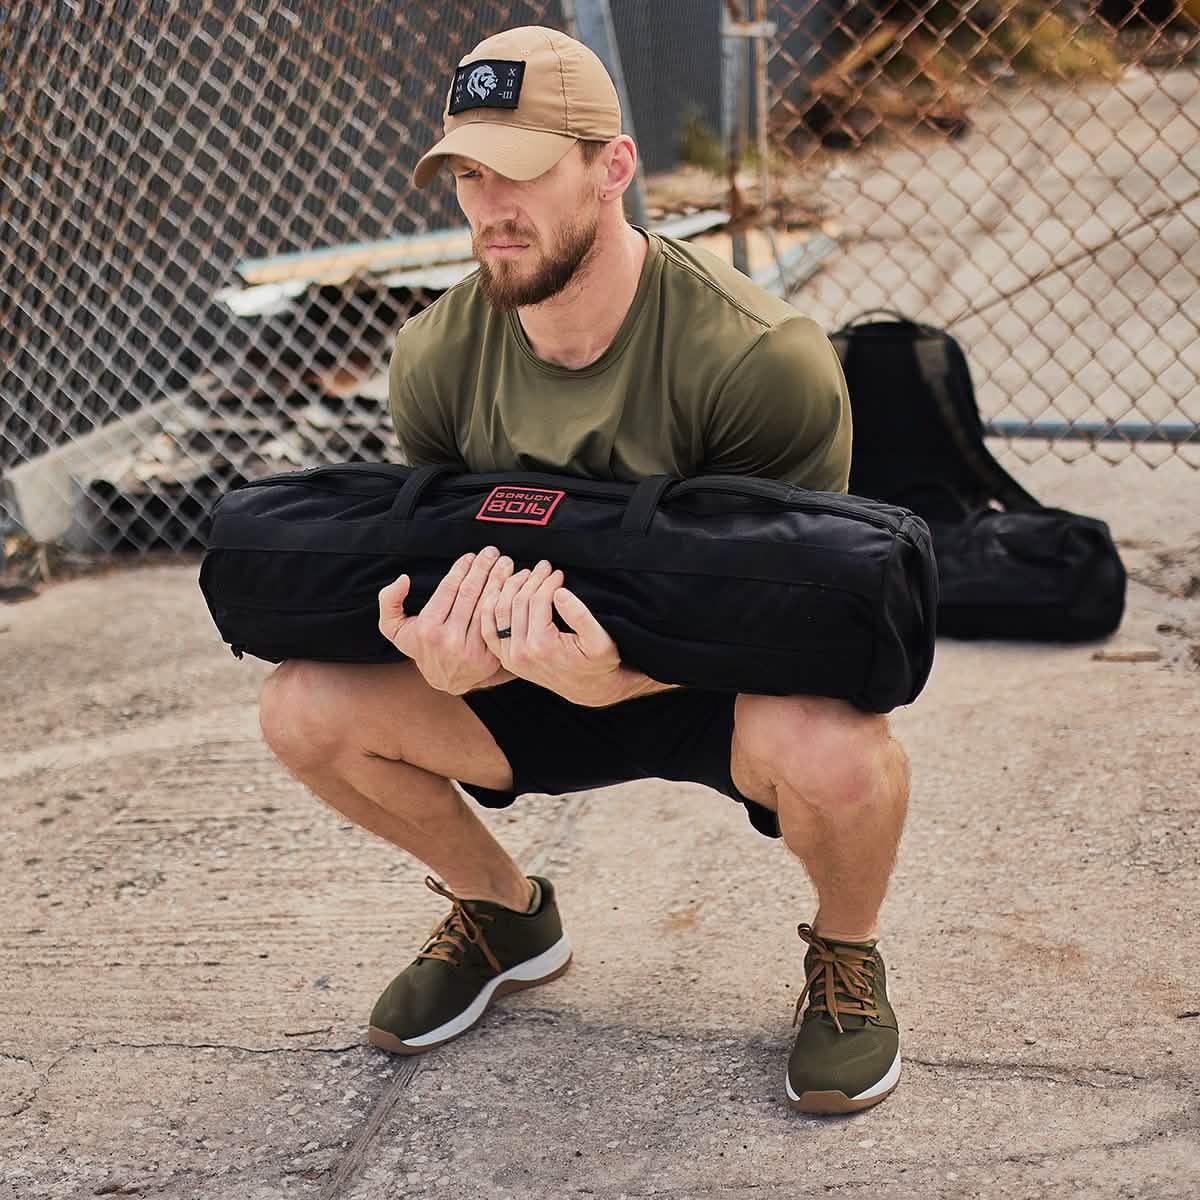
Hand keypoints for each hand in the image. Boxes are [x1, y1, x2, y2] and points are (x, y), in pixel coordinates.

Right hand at [378, 547, 515, 694]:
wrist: (443, 681)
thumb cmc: (420, 646)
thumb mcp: (394, 628)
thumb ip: (389, 601)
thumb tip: (402, 579)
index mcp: (428, 628)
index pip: (449, 589)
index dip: (462, 568)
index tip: (471, 555)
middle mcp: (449, 639)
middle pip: (471, 593)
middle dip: (483, 568)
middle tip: (493, 552)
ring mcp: (470, 650)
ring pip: (487, 605)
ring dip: (499, 580)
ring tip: (505, 563)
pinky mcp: (489, 657)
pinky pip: (498, 623)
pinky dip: (506, 601)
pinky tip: (513, 586)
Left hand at [479, 560, 626, 706]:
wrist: (588, 688)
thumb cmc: (598, 662)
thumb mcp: (600, 640)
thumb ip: (581, 616)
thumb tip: (559, 592)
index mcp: (543, 647)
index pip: (537, 600)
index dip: (547, 581)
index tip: (558, 572)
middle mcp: (520, 653)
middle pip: (516, 602)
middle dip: (530, 579)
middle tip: (543, 566)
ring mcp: (509, 657)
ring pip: (497, 611)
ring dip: (509, 587)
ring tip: (526, 573)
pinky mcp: (504, 658)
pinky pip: (488, 628)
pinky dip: (489, 606)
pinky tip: (501, 590)